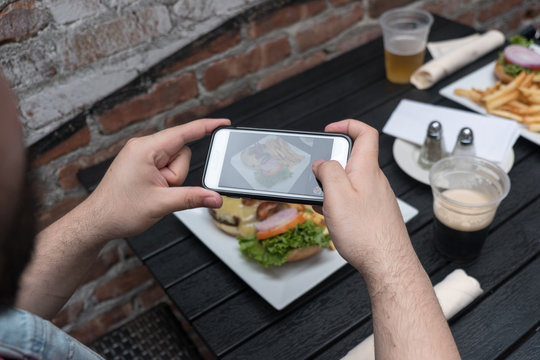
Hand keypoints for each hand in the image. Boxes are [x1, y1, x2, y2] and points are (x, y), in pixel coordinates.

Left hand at [84, 118, 229, 240]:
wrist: (97, 221)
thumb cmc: (118, 210)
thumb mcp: (161, 204)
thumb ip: (193, 198)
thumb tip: (215, 198)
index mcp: (145, 149)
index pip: (184, 133)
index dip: (206, 126)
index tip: (223, 122)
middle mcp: (143, 147)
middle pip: (181, 152)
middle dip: (177, 175)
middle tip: (162, 190)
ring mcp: (142, 155)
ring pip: (174, 162)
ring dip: (171, 180)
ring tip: (153, 192)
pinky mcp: (142, 164)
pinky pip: (165, 167)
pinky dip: (165, 180)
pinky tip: (152, 191)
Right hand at [312, 120, 410, 276]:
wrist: (387, 263)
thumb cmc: (367, 234)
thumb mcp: (337, 196)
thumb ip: (328, 172)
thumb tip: (322, 162)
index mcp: (366, 169)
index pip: (365, 133)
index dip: (347, 124)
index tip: (330, 129)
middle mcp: (374, 179)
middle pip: (353, 158)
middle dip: (331, 163)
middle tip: (317, 175)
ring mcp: (375, 196)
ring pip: (351, 180)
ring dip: (333, 186)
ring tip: (323, 202)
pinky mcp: (374, 212)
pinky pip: (353, 197)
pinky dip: (339, 201)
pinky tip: (333, 217)